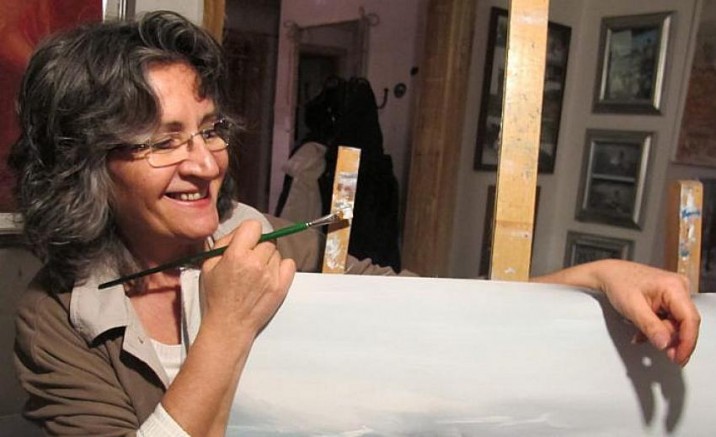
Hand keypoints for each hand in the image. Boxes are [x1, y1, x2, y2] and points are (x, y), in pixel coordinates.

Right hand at [200, 220, 295, 340]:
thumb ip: (223, 244)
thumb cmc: (217, 296)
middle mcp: (256, 263)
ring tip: (258, 272)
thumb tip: (240, 232)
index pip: (254, 226)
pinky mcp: (281, 286)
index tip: (247, 241)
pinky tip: (270, 275)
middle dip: (259, 247)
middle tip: (251, 259)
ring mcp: (271, 275)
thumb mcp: (209, 265)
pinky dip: (282, 267)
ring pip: (277, 253)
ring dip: (269, 258)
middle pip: (267, 240)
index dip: (250, 232)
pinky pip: (290, 264)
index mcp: (236, 255)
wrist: (230, 324)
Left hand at [593, 260, 699, 365]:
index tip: (679, 357)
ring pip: (676, 324)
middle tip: (662, 353)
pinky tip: (642, 331)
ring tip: (640, 334)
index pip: (690, 319)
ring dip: (659, 334)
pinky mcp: (668, 300)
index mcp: (674, 287)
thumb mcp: (632, 308)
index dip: (687, 342)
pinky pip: (669, 320)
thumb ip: (650, 327)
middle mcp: (679, 288)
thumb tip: (665, 344)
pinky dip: (656, 329)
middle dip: (670, 339)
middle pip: (684, 323)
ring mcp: (675, 294)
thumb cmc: (618, 283)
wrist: (608, 274)